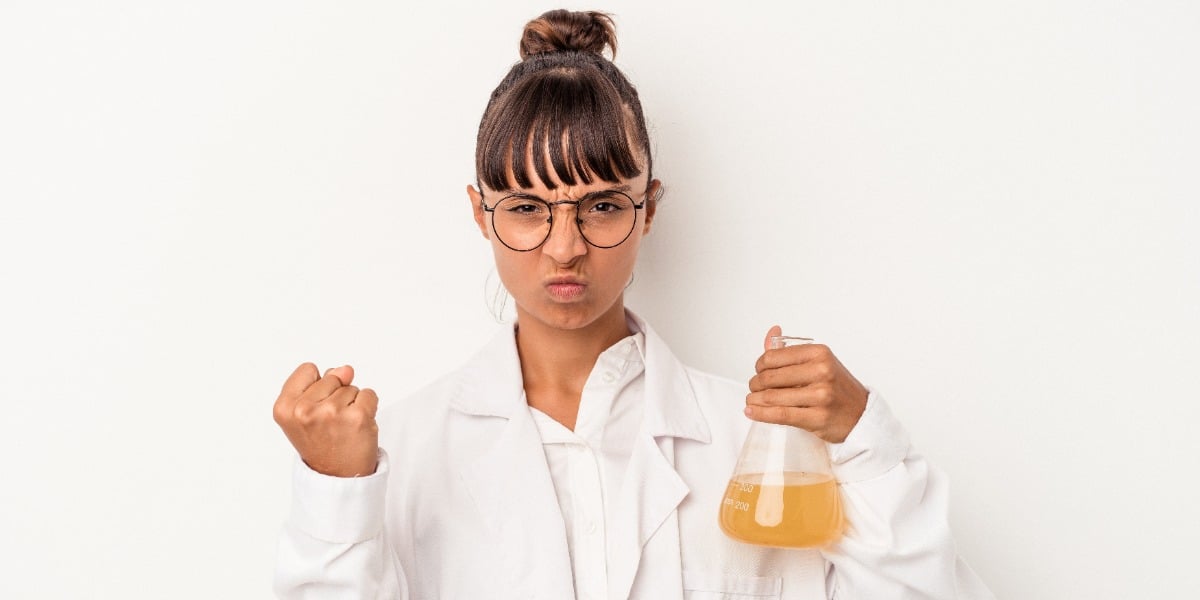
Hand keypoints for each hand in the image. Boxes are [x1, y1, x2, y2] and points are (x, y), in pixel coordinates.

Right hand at [272, 363, 379, 476]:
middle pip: (332, 376)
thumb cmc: (322, 445)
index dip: (317, 385)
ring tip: (343, 427)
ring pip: (351, 387)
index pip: (308, 369)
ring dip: (352, 404)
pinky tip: (357, 427)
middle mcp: (305, 410)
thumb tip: (346, 369)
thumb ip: (319, 385)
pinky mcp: (358, 417)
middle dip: (336, 394)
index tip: (315, 407)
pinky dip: (368, 407)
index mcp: (285, 408)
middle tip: (331, 423)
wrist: (338, 477)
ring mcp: (332, 413)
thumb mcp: (305, 414)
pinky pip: (369, 394)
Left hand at [745, 325, 867, 442]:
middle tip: (754, 388)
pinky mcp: (818, 417)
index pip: (773, 357)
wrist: (861, 414)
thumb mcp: (818, 362)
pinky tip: (751, 412)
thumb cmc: (837, 387)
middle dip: (755, 384)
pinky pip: (780, 415)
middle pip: (770, 377)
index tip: (759, 371)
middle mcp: (821, 371)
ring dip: (755, 400)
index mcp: (819, 353)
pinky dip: (761, 414)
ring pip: (772, 397)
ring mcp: (821, 395)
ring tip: (752, 400)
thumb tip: (772, 332)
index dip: (759, 365)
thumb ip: (791, 350)